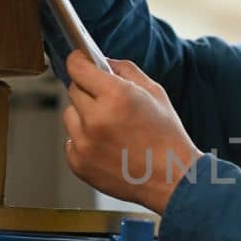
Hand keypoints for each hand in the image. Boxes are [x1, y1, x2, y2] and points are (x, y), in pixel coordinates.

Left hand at [62, 52, 202, 215]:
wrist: (171, 179)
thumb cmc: (167, 137)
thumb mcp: (154, 92)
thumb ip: (125, 70)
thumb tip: (101, 61)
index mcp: (116, 96)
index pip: (77, 67)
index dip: (79, 61)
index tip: (80, 62)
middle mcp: (95, 119)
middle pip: (73, 90)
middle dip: (88, 92)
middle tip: (109, 103)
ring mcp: (84, 144)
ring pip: (69, 116)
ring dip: (84, 117)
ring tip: (110, 128)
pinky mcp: (78, 163)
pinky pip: (71, 141)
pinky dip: (84, 141)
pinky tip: (107, 147)